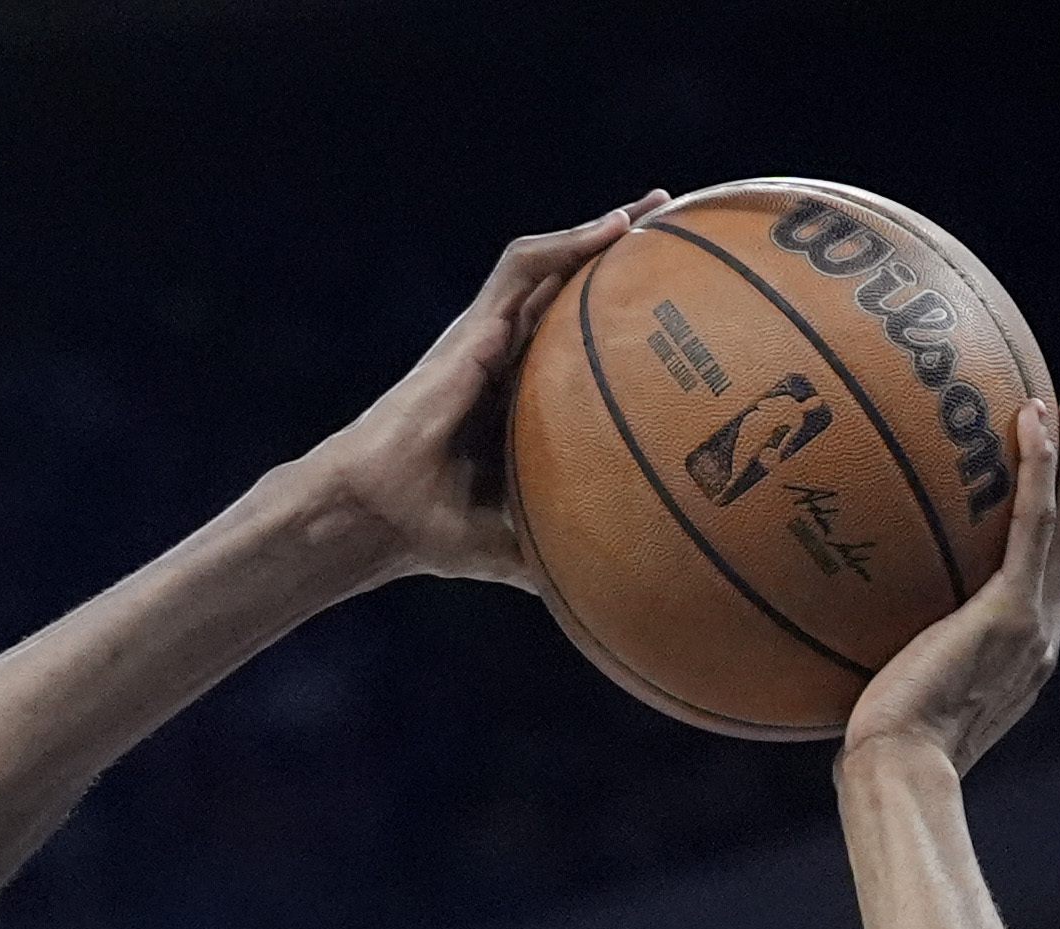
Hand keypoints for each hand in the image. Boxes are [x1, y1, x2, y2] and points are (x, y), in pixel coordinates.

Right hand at [284, 198, 665, 588]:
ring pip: (549, 267)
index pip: (576, 346)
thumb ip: (568, 545)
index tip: (675, 313)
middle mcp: (505, 361)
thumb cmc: (435, 533)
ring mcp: (487, 339)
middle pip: (569, 291)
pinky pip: (521, 270)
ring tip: (655, 208)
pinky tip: (613, 229)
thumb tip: (627, 589)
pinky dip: (566, 244)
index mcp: (517, 402)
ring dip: (601, 231)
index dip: (620, 322)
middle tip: (679, 231)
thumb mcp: (521, 542)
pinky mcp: (472, 329)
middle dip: (621, 256)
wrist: (380, 515)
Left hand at [839, 395, 1059, 778]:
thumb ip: (889, 658)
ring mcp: (1033, 624)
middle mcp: (1040, 638)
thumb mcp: (890, 697)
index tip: (1051, 480)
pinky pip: (1033, 523)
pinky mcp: (1011, 612)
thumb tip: (836, 629)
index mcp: (1022, 657)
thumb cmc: (878, 754)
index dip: (1058, 525)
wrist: (897, 771)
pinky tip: (1031, 419)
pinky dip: (1039, 468)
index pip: (1050, 580)